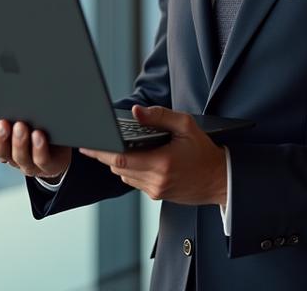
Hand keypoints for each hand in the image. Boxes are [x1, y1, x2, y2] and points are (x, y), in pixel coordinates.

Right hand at [0, 119, 71, 181]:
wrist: (61, 152)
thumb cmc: (32, 138)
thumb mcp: (11, 135)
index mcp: (7, 151)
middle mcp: (18, 160)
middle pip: (6, 154)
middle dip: (3, 139)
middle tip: (4, 123)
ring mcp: (33, 165)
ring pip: (23, 157)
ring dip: (20, 143)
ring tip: (21, 126)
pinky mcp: (50, 166)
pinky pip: (42, 160)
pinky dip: (39, 148)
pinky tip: (38, 135)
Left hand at [78, 104, 226, 205]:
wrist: (219, 179)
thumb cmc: (203, 151)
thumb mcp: (186, 126)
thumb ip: (160, 116)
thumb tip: (136, 111)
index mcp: (162, 162)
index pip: (121, 159)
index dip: (101, 152)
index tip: (87, 145)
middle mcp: (156, 180)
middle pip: (118, 168)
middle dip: (105, 155)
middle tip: (95, 142)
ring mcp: (155, 190)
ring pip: (124, 175)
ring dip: (118, 163)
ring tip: (116, 148)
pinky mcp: (156, 195)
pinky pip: (134, 181)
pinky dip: (130, 170)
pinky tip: (136, 159)